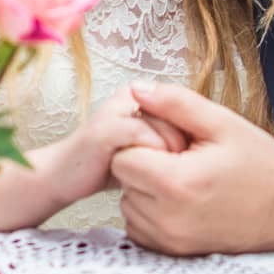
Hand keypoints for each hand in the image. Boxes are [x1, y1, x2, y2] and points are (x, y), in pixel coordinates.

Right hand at [48, 89, 189, 207]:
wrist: (63, 176)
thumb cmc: (109, 166)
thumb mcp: (146, 149)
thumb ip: (171, 139)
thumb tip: (211, 147)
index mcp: (142, 95)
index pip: (187, 108)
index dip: (195, 138)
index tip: (191, 162)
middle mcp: (130, 95)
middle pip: (182, 117)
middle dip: (186, 148)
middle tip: (178, 171)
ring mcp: (117, 109)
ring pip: (167, 128)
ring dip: (172, 157)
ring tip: (162, 176)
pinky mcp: (106, 129)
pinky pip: (145, 138)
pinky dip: (155, 160)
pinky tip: (149, 177)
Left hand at [112, 82, 273, 255]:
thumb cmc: (261, 166)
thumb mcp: (222, 123)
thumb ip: (175, 103)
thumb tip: (136, 90)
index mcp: (178, 183)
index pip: (122, 156)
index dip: (141, 141)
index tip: (169, 141)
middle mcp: (168, 218)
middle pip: (123, 180)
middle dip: (143, 163)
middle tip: (179, 157)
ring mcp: (170, 240)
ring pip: (128, 204)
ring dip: (145, 189)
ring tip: (182, 179)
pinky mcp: (173, 252)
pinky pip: (139, 226)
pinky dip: (151, 212)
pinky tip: (180, 200)